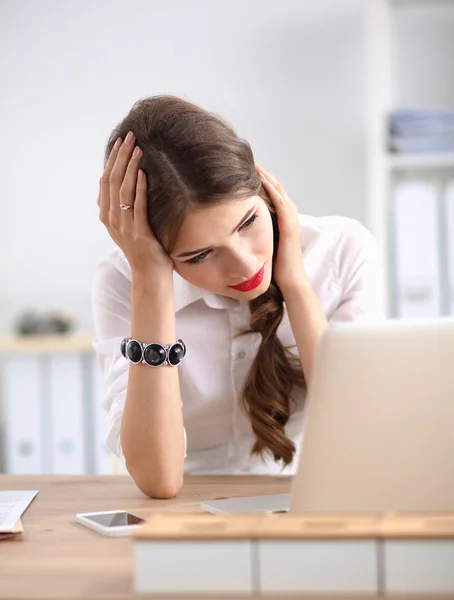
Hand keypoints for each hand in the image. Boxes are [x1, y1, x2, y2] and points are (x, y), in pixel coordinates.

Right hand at [97, 132, 173, 276]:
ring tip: (138, 148)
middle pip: (113, 181)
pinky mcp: (139, 233)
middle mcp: (111, 219)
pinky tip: (144, 173)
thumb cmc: (142, 249)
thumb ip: (118, 206)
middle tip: (130, 136)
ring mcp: (124, 227)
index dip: (112, 159)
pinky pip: (138, 207)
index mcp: (106, 215)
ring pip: (123, 190)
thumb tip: (111, 182)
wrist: (149, 275)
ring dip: (130, 167)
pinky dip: (140, 188)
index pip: (106, 180)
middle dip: (121, 156)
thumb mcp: (125, 225)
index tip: (120, 141)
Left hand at [255, 163, 307, 292]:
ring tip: (257, 166)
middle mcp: (290, 219)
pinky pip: (282, 204)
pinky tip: (264, 181)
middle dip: (265, 176)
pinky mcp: (290, 228)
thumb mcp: (264, 248)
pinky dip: (273, 191)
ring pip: (280, 193)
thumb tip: (240, 234)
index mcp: (284, 222)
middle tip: (253, 163)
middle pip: (278, 190)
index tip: (251, 174)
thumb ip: (257, 238)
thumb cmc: (278, 270)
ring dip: (269, 179)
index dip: (264, 184)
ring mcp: (291, 222)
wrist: (292, 283)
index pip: (275, 197)